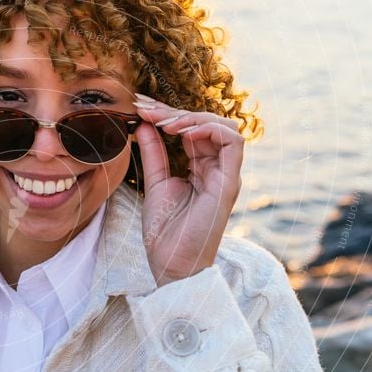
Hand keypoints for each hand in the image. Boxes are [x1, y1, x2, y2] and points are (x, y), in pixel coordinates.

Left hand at [132, 94, 244, 286]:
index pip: (191, 129)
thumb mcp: (155, 182)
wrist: (172, 263)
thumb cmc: (165, 231)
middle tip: (144, 107)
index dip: (167, 114)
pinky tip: (181, 132)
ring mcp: (226, 174)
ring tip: (162, 122)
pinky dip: (208, 129)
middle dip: (174, 111)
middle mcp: (217, 169)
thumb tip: (145, 124)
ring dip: (191, 117)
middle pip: (206, 124)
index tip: (139, 108)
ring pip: (224, 127)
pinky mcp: (229, 182)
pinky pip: (232, 143)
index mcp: (202, 168)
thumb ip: (154, 153)